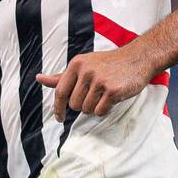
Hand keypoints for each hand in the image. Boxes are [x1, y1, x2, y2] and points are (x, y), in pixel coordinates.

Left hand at [36, 46, 154, 119]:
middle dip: (82, 105)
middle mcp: (86, 71)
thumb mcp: (83, 65)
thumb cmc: (108, 64)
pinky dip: (105, 109)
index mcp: (76, 64)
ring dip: (94, 107)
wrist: (138, 58)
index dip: (58, 108)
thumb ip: (62, 76)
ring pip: (87, 109)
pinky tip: (112, 98)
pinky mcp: (113, 91)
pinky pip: (100, 111)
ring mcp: (100, 81)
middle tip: (94, 96)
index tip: (59, 118)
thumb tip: (39, 79)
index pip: (60, 91)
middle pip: (74, 104)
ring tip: (104, 95)